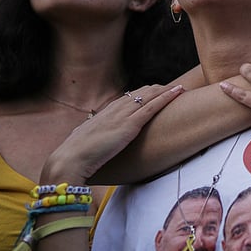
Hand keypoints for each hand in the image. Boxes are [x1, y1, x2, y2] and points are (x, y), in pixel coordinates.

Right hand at [42, 84, 183, 183]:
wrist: (69, 161)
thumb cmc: (74, 157)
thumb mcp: (83, 143)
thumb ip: (91, 139)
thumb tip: (91, 143)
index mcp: (103, 114)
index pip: (127, 98)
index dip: (143, 94)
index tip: (154, 92)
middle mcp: (114, 110)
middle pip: (141, 93)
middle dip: (158, 90)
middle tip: (172, 89)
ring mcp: (122, 116)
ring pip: (149, 96)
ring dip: (167, 90)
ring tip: (181, 88)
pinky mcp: (129, 125)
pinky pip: (152, 106)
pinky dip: (167, 97)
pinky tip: (178, 91)